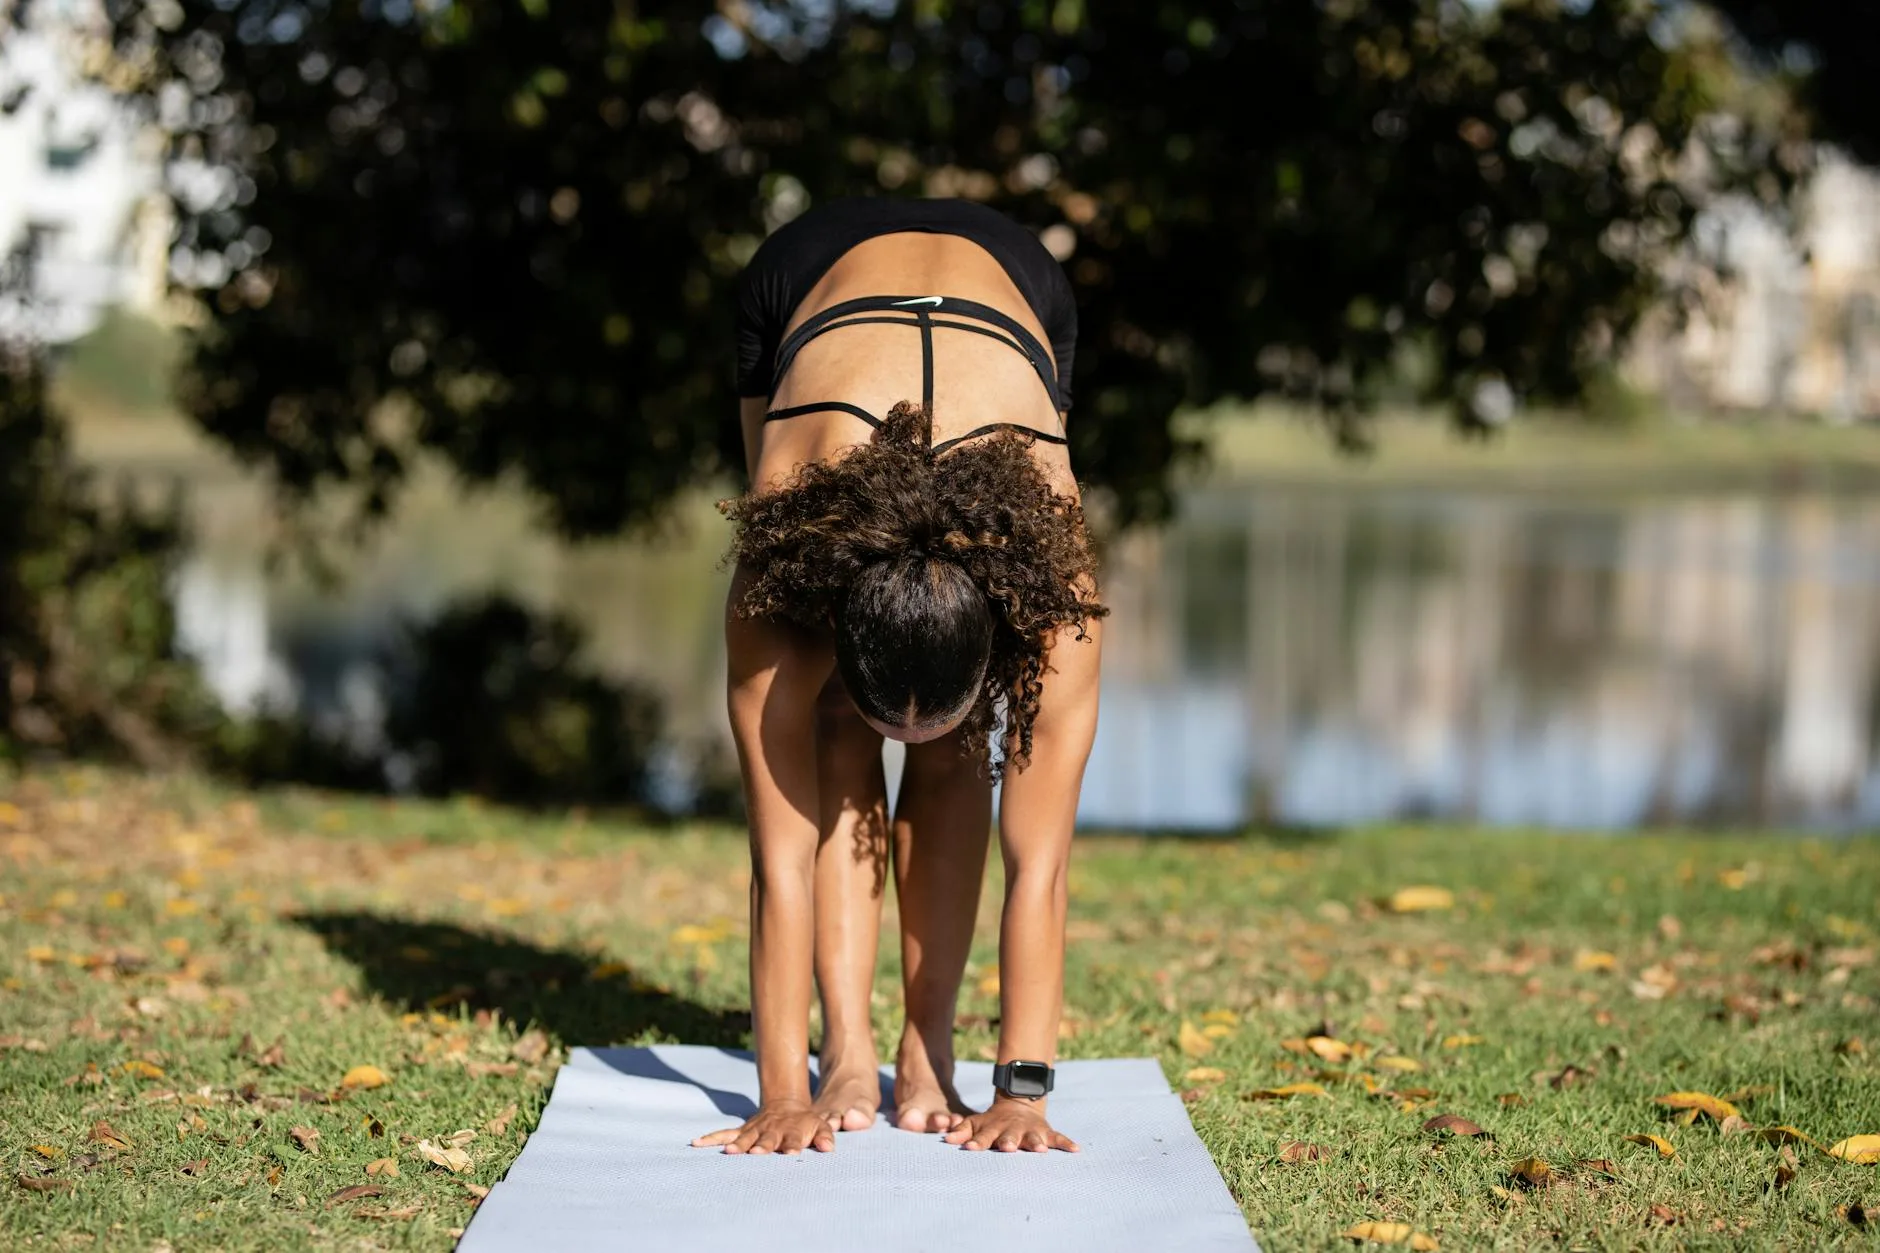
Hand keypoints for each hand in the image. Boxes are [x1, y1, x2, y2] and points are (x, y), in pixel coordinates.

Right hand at [691, 1102, 835, 1154]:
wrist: (786, 1104)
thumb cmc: (805, 1122)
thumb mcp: (820, 1126)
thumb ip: (825, 1137)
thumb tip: (829, 1148)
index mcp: (792, 1132)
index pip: (793, 1140)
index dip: (792, 1146)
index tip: (791, 1154)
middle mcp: (771, 1131)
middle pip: (766, 1139)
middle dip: (761, 1146)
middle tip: (756, 1153)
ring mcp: (755, 1130)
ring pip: (744, 1137)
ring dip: (736, 1145)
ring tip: (727, 1153)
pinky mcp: (742, 1130)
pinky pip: (724, 1134)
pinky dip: (711, 1138)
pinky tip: (696, 1143)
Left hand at [942, 1097, 1078, 1152]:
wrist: (1018, 1105)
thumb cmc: (992, 1123)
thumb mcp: (975, 1123)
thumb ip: (962, 1131)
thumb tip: (946, 1138)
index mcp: (993, 1129)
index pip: (983, 1137)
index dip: (976, 1143)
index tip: (969, 1148)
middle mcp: (1012, 1130)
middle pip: (1009, 1137)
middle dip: (1008, 1142)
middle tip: (1006, 1148)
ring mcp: (1030, 1131)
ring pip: (1034, 1137)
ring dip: (1036, 1142)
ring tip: (1039, 1149)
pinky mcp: (1046, 1132)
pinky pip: (1058, 1138)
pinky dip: (1066, 1143)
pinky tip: (1075, 1149)